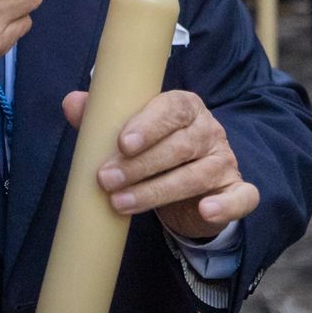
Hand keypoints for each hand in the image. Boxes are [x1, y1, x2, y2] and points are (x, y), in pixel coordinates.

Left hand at [63, 89, 258, 240]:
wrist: (189, 187)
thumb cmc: (154, 151)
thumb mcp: (128, 133)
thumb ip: (102, 117)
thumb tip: (71, 102)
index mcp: (185, 107)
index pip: (171, 109)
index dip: (148, 125)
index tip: (122, 143)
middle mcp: (209, 130)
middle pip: (178, 146)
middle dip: (139, 165)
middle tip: (105, 180)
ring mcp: (224, 161)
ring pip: (196, 176)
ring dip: (156, 191)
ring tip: (120, 203)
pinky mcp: (235, 191)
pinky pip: (240, 198)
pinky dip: (226, 205)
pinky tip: (205, 210)